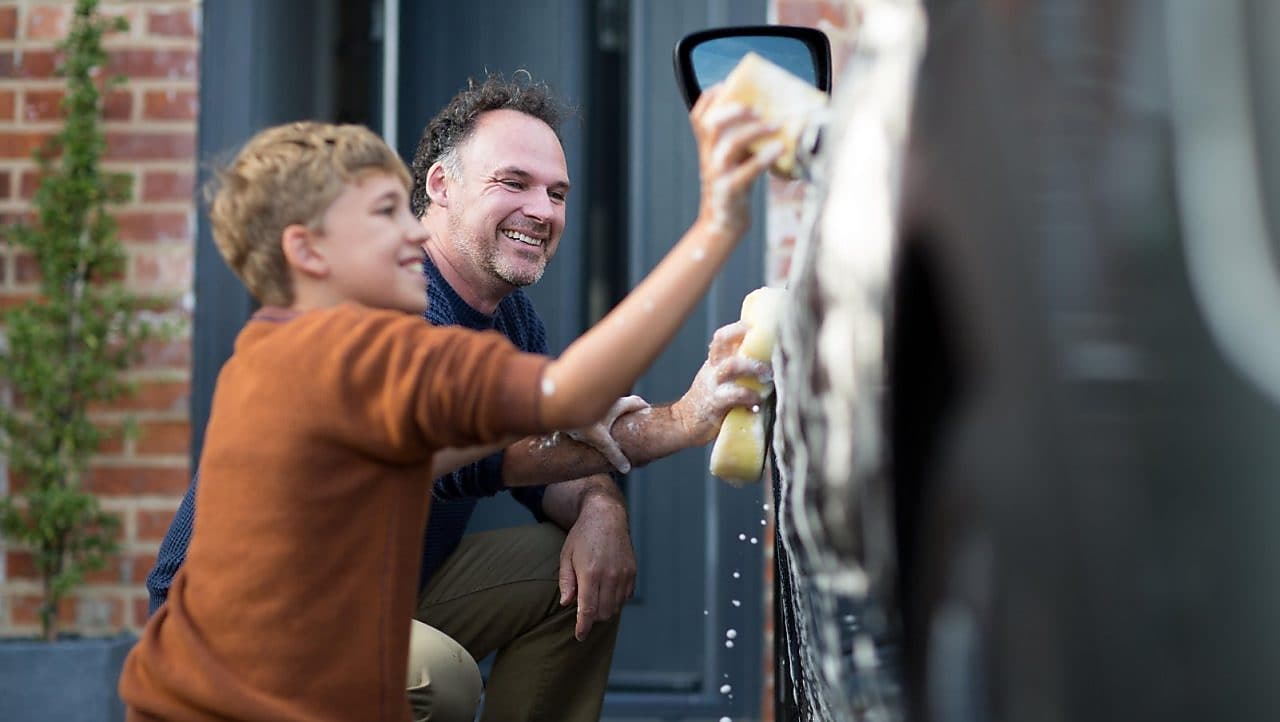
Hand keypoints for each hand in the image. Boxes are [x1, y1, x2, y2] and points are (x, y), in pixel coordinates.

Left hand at [558, 493, 635, 640]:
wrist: (606, 516)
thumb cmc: (582, 536)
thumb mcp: (566, 556)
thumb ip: (566, 582)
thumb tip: (567, 604)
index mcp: (590, 573)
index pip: (588, 610)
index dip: (583, 627)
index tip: (580, 636)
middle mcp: (610, 575)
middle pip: (604, 613)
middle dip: (593, 618)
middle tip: (584, 611)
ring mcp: (624, 574)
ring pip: (616, 607)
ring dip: (605, 609)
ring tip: (595, 597)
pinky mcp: (632, 572)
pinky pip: (626, 597)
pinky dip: (616, 600)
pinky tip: (607, 590)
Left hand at [566, 394, 648, 472]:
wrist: (554, 408)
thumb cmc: (579, 421)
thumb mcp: (600, 441)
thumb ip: (614, 454)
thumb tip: (626, 468)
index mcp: (617, 404)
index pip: (637, 402)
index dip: (644, 408)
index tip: (648, 415)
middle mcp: (608, 398)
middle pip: (624, 403)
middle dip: (629, 412)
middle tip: (633, 424)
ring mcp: (595, 398)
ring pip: (610, 404)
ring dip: (614, 412)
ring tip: (613, 427)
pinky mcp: (582, 402)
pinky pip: (596, 407)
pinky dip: (599, 414)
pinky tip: (592, 425)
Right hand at [672, 321, 772, 444]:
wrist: (684, 423)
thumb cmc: (710, 401)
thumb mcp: (718, 379)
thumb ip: (735, 368)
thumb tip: (768, 362)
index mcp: (714, 361)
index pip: (722, 336)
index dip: (739, 328)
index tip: (759, 327)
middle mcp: (712, 368)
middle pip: (722, 341)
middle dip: (745, 340)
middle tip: (769, 350)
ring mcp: (713, 385)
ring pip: (731, 365)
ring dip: (752, 367)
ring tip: (767, 375)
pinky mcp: (716, 403)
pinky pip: (735, 395)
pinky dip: (750, 396)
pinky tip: (758, 402)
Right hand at [690, 85, 783, 236]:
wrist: (723, 225)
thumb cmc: (735, 189)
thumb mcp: (734, 160)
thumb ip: (743, 140)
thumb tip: (774, 115)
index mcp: (707, 148)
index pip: (698, 117)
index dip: (710, 97)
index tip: (728, 84)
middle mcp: (708, 158)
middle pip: (710, 125)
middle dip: (732, 110)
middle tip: (757, 107)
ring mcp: (717, 174)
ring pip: (729, 146)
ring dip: (754, 131)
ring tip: (776, 124)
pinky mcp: (730, 191)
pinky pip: (746, 172)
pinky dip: (764, 158)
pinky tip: (780, 148)